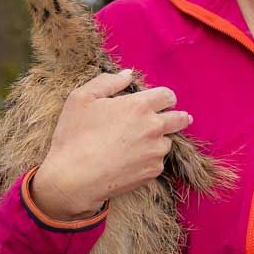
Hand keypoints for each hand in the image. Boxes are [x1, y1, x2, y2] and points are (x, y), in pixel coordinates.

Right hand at [33, 69, 192, 218]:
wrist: (74, 178)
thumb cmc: (75, 136)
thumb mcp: (82, 98)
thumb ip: (107, 81)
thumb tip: (128, 74)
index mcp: (139, 106)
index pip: (168, 96)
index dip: (165, 97)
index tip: (163, 101)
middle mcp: (153, 127)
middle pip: (179, 119)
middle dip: (178, 117)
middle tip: (179, 118)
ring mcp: (155, 151)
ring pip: (167, 141)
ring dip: (159, 140)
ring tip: (138, 144)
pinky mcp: (153, 171)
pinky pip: (157, 161)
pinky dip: (150, 159)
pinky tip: (132, 160)